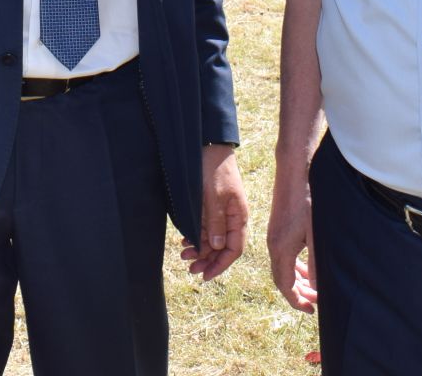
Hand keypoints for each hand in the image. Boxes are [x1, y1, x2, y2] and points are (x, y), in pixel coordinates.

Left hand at [181, 143, 246, 279]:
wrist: (208, 147)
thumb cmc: (214, 169)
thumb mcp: (213, 196)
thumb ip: (216, 221)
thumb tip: (218, 247)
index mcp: (238, 217)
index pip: (234, 249)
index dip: (221, 264)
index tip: (206, 275)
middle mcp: (231, 218)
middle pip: (223, 248)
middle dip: (207, 260)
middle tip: (190, 269)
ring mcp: (221, 214)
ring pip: (213, 240)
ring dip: (200, 250)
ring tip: (183, 255)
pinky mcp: (211, 208)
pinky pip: (206, 229)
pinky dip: (196, 238)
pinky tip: (185, 240)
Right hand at [265, 157, 316, 311]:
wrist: (294, 170)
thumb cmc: (307, 199)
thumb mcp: (316, 234)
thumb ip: (316, 263)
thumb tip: (317, 287)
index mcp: (281, 249)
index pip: (285, 285)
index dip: (298, 301)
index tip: (312, 309)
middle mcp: (273, 244)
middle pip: (282, 279)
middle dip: (298, 293)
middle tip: (316, 300)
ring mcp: (273, 236)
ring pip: (283, 267)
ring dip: (297, 280)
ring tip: (313, 286)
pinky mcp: (277, 228)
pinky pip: (283, 255)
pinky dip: (294, 266)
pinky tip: (306, 265)